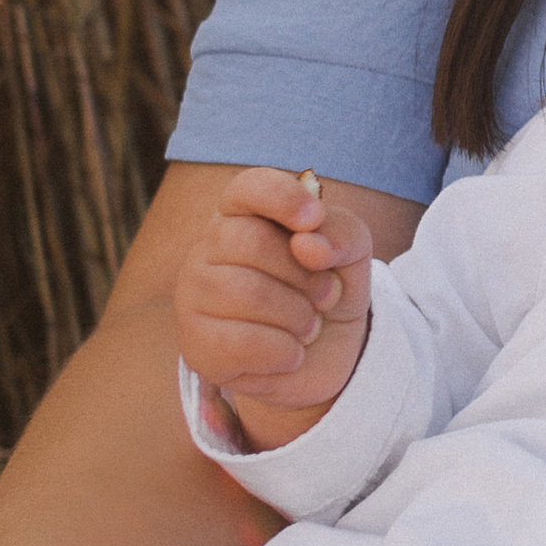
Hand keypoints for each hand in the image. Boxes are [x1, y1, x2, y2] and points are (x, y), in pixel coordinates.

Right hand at [172, 168, 372, 443]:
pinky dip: (284, 352)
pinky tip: (290, 354)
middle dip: (305, 276)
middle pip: (250, 242)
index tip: (313, 218)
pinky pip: (241, 343)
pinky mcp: (195, 344)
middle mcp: (209, 248)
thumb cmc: (327, 292)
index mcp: (244, 213)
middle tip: (327, 297)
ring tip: (308, 327)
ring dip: (298, 317)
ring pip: (245, 293)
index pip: (248, 187)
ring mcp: (194, 295)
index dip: (281, 198)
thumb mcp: (351, 256)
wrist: (321, 359)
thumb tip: (308, 244)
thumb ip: (342, 234)